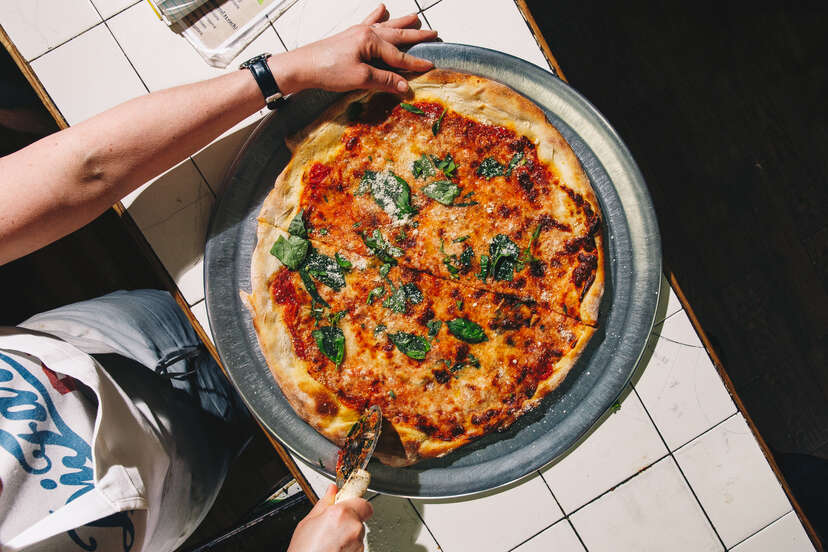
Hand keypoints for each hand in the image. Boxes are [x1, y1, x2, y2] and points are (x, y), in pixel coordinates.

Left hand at [270, 4, 436, 94]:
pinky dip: (376, 16)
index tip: (430, 66)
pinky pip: (368, 22)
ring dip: (401, 22)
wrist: (302, 66)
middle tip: (433, 33)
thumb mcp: (360, 78)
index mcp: (371, 41)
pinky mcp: (349, 36)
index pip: (398, 55)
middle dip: (415, 35)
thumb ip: (384, 81)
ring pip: (385, 26)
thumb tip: (404, 86)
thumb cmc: (328, 71)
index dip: (415, 63)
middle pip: (396, 34)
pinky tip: (381, 8)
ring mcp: (357, 32)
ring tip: (415, 18)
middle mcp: (366, 32)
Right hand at [287, 484, 373, 551]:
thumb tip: (331, 491)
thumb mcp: (307, 523)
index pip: (363, 502)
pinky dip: (347, 549)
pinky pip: (356, 548)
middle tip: (331, 528)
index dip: (355, 504)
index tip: (348, 504)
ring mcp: (358, 545)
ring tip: (329, 543)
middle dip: (347, 522)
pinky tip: (333, 550)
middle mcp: (353, 529)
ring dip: (347, 537)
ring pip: (357, 535)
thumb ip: (324, 504)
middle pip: (359, 519)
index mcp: (341, 514)